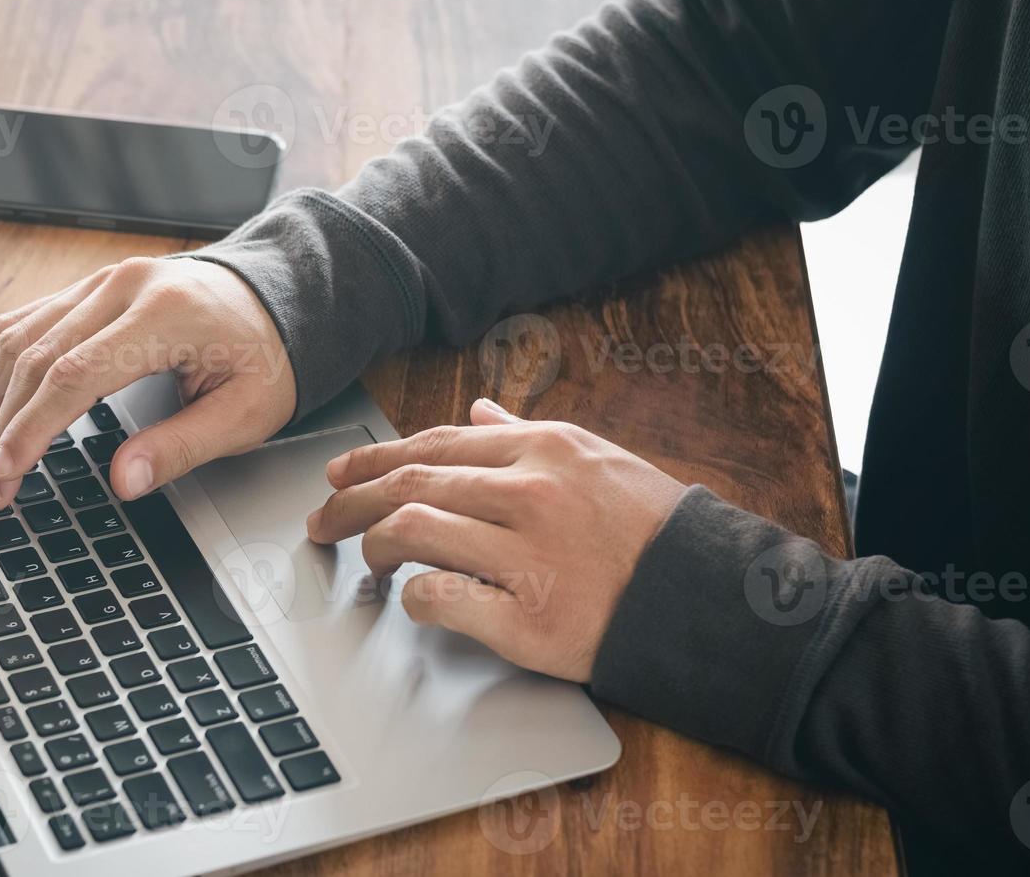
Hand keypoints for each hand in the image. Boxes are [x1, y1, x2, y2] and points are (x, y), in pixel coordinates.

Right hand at [0, 258, 296, 508]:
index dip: (31, 427)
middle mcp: (124, 285)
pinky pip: (25, 321)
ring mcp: (103, 280)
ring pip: (18, 335)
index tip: (6, 474)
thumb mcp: (246, 412)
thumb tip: (124, 481)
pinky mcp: (91, 286)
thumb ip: (182, 447)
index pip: (75, 374)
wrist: (281, 297)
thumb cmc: (265, 356)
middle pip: (34, 356)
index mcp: (165, 313)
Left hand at [306, 398, 685, 681]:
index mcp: (543, 450)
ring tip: (369, 561)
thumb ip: (528, 435)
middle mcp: (528, 492)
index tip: (340, 473)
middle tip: (323, 519)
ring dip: (376, 545)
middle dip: (350, 500)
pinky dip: (414, 596)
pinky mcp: (527, 618)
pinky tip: (410, 598)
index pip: (434, 444)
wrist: (706, 598)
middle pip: (409, 484)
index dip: (374, 458)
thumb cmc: (650, 530)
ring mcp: (526, 555)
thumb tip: (481, 410)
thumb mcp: (595, 459)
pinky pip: (443, 597)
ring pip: (414, 530)